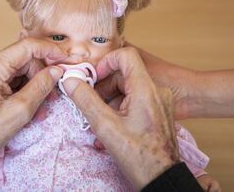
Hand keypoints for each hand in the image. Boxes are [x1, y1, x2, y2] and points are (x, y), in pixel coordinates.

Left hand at [0, 38, 65, 165]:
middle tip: (53, 95)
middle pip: (24, 59)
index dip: (50, 50)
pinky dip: (23, 89)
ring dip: (34, 85)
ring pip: (19, 69)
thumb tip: (56, 70)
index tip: (65, 59)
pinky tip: (30, 105)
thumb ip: (41, 86)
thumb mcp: (20, 111)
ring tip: (41, 107)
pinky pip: (10, 77)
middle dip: (41, 75)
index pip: (27, 47)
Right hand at [63, 47, 179, 189]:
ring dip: (111, 99)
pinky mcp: (159, 111)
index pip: (126, 55)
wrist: (163, 178)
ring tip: (100, 119)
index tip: (94, 78)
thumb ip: (86, 101)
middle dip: (104, 86)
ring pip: (129, 88)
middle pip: (125, 74)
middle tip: (90, 102)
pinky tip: (111, 126)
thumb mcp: (106, 127)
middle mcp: (156, 90)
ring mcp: (160, 101)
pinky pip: (136, 100)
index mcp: (146, 89)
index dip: (106, 62)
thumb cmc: (139, 156)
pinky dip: (121, 107)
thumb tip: (70, 81)